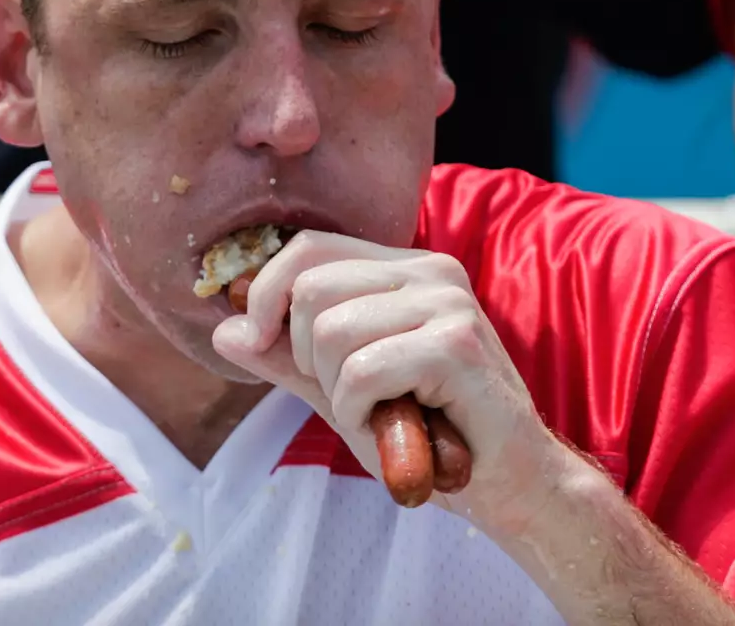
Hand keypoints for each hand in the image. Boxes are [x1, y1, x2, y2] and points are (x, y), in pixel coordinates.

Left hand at [211, 231, 565, 533]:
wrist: (511, 486)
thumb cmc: (430, 436)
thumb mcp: (343, 391)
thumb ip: (288, 359)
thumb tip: (223, 331)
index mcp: (404, 269)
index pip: (309, 248)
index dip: (266, 294)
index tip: (257, 343)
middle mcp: (429, 272)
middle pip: (309, 288)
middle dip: (307, 357)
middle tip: (351, 395)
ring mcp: (447, 303)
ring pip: (330, 332)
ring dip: (340, 393)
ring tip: (384, 414)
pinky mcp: (457, 344)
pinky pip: (362, 371)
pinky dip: (363, 412)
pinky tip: (398, 428)